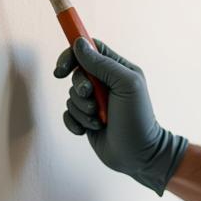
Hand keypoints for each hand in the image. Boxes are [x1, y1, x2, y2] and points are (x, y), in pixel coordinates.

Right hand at [53, 38, 188, 196]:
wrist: (138, 156)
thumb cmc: (137, 119)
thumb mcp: (125, 85)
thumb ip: (103, 63)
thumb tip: (79, 44)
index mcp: (118, 69)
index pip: (90, 49)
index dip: (72, 54)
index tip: (62, 68)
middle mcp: (106, 83)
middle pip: (77, 72)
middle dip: (79, 87)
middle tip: (90, 97)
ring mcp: (95, 102)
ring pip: (71, 96)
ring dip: (82, 110)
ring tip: (99, 120)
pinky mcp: (86, 119)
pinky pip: (68, 114)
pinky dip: (74, 122)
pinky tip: (87, 130)